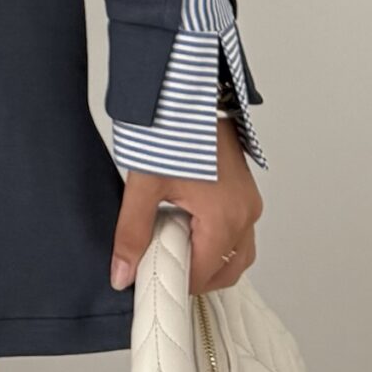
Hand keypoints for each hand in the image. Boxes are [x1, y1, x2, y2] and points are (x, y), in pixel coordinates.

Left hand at [110, 116, 263, 296]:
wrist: (189, 90)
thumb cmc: (172, 128)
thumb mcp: (144, 185)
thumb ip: (132, 234)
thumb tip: (122, 273)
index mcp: (225, 218)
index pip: (205, 274)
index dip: (177, 281)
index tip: (153, 280)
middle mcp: (246, 213)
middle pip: (228, 270)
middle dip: (197, 276)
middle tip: (163, 266)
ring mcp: (249, 201)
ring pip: (238, 252)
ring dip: (210, 259)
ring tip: (173, 244)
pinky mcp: (246, 190)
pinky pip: (239, 230)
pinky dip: (217, 239)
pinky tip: (186, 224)